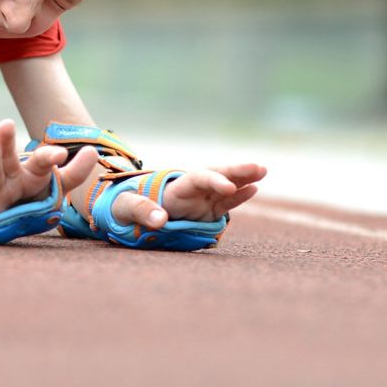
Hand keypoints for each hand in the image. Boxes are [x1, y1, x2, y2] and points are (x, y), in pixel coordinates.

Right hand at [0, 119, 100, 218]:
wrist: (5, 218)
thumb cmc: (30, 199)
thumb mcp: (55, 187)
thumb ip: (74, 172)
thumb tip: (93, 150)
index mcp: (32, 172)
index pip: (41, 163)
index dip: (50, 158)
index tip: (60, 155)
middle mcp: (12, 177)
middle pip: (10, 159)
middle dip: (7, 143)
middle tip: (6, 123)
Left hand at [106, 161, 266, 228]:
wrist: (126, 211)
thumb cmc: (123, 206)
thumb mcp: (124, 207)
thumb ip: (141, 210)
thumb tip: (160, 220)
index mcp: (174, 187)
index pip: (198, 179)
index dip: (213, 182)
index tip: (226, 187)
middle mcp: (191, 190)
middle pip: (216, 175)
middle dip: (236, 171)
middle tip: (257, 167)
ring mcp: (200, 199)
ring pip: (226, 186)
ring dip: (243, 179)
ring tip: (262, 171)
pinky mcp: (206, 212)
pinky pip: (225, 202)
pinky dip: (239, 196)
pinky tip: (254, 188)